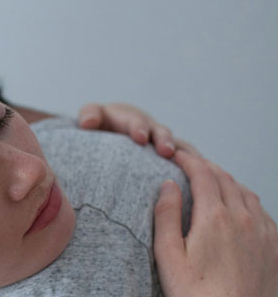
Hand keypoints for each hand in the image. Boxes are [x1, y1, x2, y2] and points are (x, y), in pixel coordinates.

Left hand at [78, 102, 197, 158]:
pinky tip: (208, 180)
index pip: (134, 121)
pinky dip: (198, 167)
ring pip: (178, 147)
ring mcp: (162, 142)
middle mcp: (150, 129)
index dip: (138, 127)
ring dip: (185, 156)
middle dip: (164, 140)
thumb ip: (90, 116)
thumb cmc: (97, 129)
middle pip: (160, 132)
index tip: (140, 138)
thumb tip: (89, 122)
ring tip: (194, 165)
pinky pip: (187, 162)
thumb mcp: (92, 118)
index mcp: (131, 119)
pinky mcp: (170, 158)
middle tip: (166, 151)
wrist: (109, 135)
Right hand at [153, 151, 277, 296]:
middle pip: (226, 180)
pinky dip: (247, 202)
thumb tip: (169, 185)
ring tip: (213, 183)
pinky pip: (262, 214)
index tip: (176, 154)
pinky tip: (238, 210)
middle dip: (207, 168)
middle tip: (192, 164)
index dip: (188, 161)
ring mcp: (263, 233)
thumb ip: (166, 216)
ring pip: (247, 194)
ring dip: (228, 183)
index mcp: (215, 218)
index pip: (203, 175)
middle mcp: (244, 219)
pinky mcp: (273, 248)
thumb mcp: (168, 257)